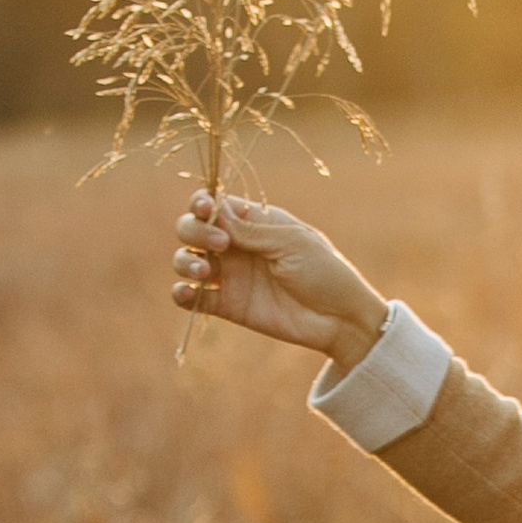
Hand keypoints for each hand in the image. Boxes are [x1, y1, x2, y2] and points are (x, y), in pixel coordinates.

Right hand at [171, 193, 389, 370]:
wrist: (339, 319)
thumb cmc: (324, 272)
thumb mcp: (291, 243)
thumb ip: (251, 230)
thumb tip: (214, 211)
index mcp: (254, 221)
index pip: (214, 204)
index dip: (202, 203)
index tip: (207, 209)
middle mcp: (236, 245)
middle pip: (192, 228)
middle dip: (194, 230)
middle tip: (221, 244)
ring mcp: (229, 275)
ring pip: (186, 259)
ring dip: (184, 260)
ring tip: (203, 271)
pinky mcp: (227, 305)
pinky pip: (192, 296)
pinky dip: (182, 293)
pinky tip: (186, 292)